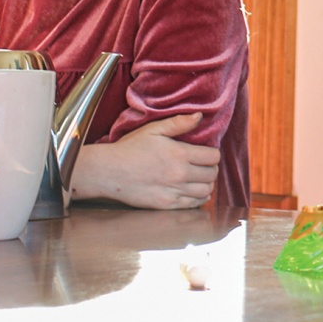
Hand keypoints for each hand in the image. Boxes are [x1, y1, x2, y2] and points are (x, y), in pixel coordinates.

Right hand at [71, 113, 220, 209]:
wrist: (109, 172)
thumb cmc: (129, 148)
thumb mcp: (153, 129)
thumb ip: (178, 123)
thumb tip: (199, 116)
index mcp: (180, 154)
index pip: (213, 157)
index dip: (213, 153)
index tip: (207, 152)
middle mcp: (180, 175)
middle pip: (212, 174)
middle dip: (211, 168)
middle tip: (204, 165)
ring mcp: (174, 191)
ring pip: (206, 191)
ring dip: (206, 184)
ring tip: (199, 177)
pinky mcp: (167, 205)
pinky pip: (193, 204)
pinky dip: (198, 198)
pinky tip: (193, 191)